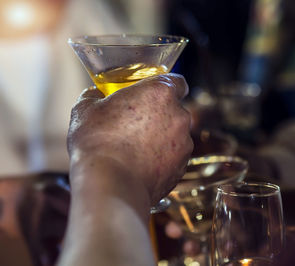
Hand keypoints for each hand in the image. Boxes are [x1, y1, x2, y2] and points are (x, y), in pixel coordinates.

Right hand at [67, 73, 192, 205]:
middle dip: (159, 114)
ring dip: (161, 137)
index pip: (176, 81)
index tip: (152, 94)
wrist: (111, 185)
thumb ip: (94, 96)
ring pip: (175, 134)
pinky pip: (174, 157)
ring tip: (135, 148)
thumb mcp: (85, 109)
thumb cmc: (98, 143)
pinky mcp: (182, 167)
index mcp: (161, 93)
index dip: (164, 87)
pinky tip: (140, 164)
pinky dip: (162, 158)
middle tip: (135, 122)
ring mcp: (184, 143)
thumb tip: (94, 95)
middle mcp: (179, 115)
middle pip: (174, 109)